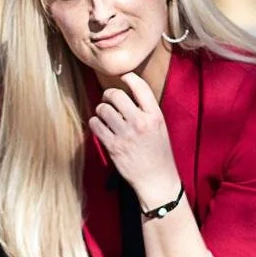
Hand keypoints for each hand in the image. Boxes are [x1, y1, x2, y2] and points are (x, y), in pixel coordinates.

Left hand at [88, 72, 179, 205]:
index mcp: (154, 116)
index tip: (123, 77)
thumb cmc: (158, 153)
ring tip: (104, 115)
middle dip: (109, 95)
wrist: (156, 179)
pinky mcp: (113, 146)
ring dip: (101, 110)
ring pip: (103, 109)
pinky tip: (100, 126)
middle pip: (116, 95)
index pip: (140, 87)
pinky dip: (95, 123)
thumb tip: (128, 94)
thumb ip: (146, 111)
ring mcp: (125, 134)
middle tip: (108, 99)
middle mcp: (140, 122)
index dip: (129, 77)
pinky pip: (96, 125)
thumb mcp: (160, 127)